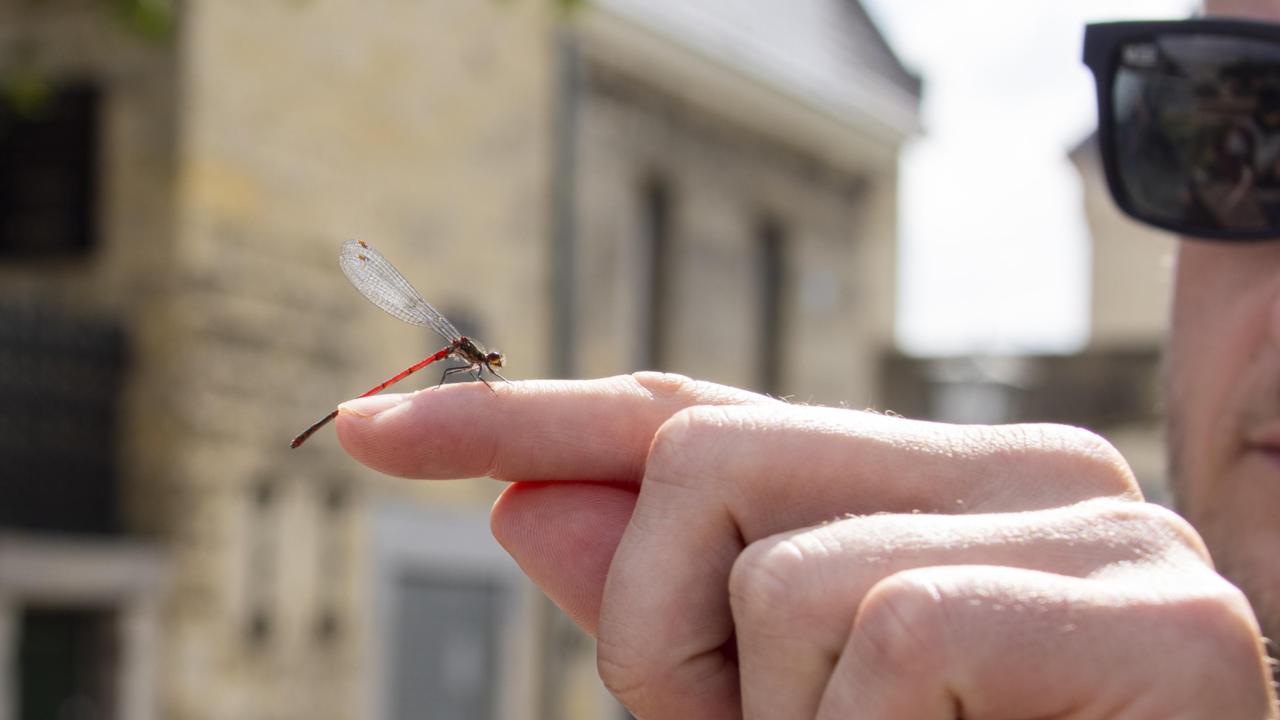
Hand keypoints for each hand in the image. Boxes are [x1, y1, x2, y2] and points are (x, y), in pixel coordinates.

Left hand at [336, 372, 1275, 718]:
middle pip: (712, 460)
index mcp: (942, 485)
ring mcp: (1101, 532)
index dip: (522, 421)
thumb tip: (523, 505)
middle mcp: (1030, 471)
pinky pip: (890, 636)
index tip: (374, 425)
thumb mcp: (780, 716)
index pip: (695, 418)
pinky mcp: (1161, 620)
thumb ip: (669, 610)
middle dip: (662, 624)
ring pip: (785, 572)